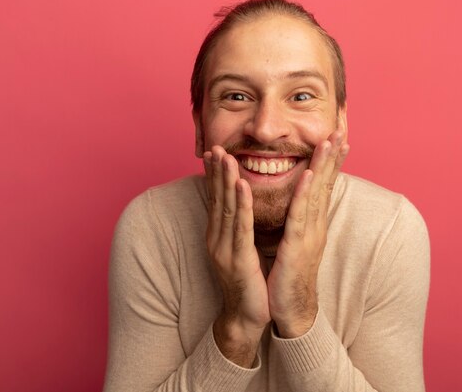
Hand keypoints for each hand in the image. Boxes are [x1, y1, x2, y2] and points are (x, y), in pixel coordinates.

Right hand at [203, 145, 269, 366]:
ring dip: (226, 180)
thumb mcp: (240, 250)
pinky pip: (241, 228)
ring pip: (226, 208)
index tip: (214, 152)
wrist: (246, 317)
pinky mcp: (238, 259)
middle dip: (216, 171)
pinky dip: (242, 204)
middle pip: (217, 199)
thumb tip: (240, 209)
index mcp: (219, 236)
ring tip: (226, 156)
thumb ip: (238, 229)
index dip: (214, 175)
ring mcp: (225, 249)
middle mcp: (217, 239)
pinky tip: (242, 186)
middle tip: (215, 146)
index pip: (216, 200)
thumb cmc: (248, 282)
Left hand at [267, 130, 349, 337]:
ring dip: (323, 166)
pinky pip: (300, 215)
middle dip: (333, 156)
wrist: (291, 308)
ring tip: (329, 141)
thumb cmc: (291, 275)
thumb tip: (298, 203)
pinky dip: (304, 194)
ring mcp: (309, 234)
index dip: (331, 162)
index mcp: (314, 223)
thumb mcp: (296, 242)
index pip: (324, 186)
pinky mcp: (297, 245)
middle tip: (340, 130)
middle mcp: (316, 225)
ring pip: (317, 194)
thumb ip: (298, 221)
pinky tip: (308, 175)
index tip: (337, 139)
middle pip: (326, 184)